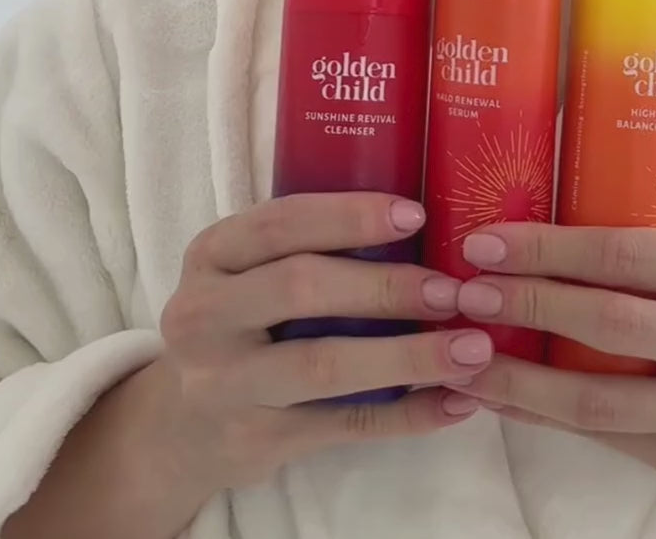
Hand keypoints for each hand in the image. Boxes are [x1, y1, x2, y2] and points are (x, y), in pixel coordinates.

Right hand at [158, 193, 492, 491]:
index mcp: (212, 255)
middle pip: (301, 288)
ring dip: (407, 357)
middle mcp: (205, 316)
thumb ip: (307, 247)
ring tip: (472, 349)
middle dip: (386, 286)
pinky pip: (343, 425)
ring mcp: (226, 383)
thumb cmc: (241, 320)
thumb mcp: (246, 271)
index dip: (349, 216)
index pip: (280, 223)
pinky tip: (456, 402)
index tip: (416, 215)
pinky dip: (407, 415)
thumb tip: (424, 226)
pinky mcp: (255, 439)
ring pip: (323, 367)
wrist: (183, 422)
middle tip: (453, 290)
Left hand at [446, 225, 655, 486]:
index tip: (484, 243)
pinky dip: (540, 415)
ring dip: (518, 378)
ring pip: (598, 399)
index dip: (547, 250)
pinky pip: (600, 438)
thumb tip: (520, 238)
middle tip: (466, 294)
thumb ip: (642, 254)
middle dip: (527, 306)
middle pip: (610, 322)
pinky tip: (498, 395)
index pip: (624, 253)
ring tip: (464, 357)